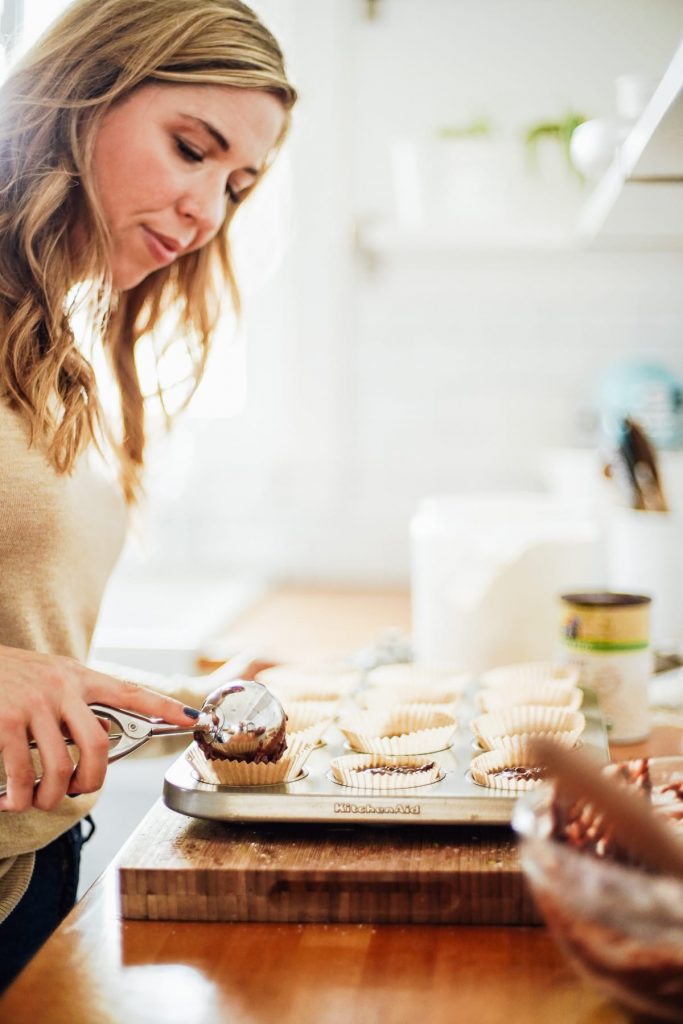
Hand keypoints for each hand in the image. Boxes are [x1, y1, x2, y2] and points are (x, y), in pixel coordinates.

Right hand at [0, 644, 198, 812]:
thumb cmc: (9, 675)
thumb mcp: (49, 677)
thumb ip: (76, 702)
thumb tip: (101, 734)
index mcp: (77, 676)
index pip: (130, 691)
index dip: (163, 707)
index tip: (191, 719)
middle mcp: (61, 686)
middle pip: (98, 745)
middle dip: (91, 781)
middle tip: (76, 791)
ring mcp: (34, 703)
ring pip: (59, 767)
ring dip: (50, 797)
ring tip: (38, 800)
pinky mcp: (6, 720)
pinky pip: (21, 773)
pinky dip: (19, 797)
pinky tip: (12, 799)